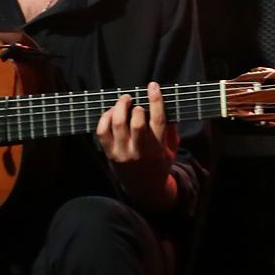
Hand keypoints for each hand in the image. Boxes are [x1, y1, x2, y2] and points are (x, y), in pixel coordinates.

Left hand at [96, 81, 178, 212]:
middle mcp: (139, 151)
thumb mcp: (172, 148)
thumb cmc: (160, 163)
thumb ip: (171, 129)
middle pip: (137, 123)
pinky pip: (102, 132)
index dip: (156, 100)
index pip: (158, 120)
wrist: (144, 187)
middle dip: (135, 106)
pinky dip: (105, 118)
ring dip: (119, 107)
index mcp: (158, 148)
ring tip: (123, 101)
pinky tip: (111, 112)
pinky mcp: (109, 153)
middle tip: (134, 99)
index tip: (153, 86)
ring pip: (117, 124)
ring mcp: (122, 152)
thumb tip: (166, 106)